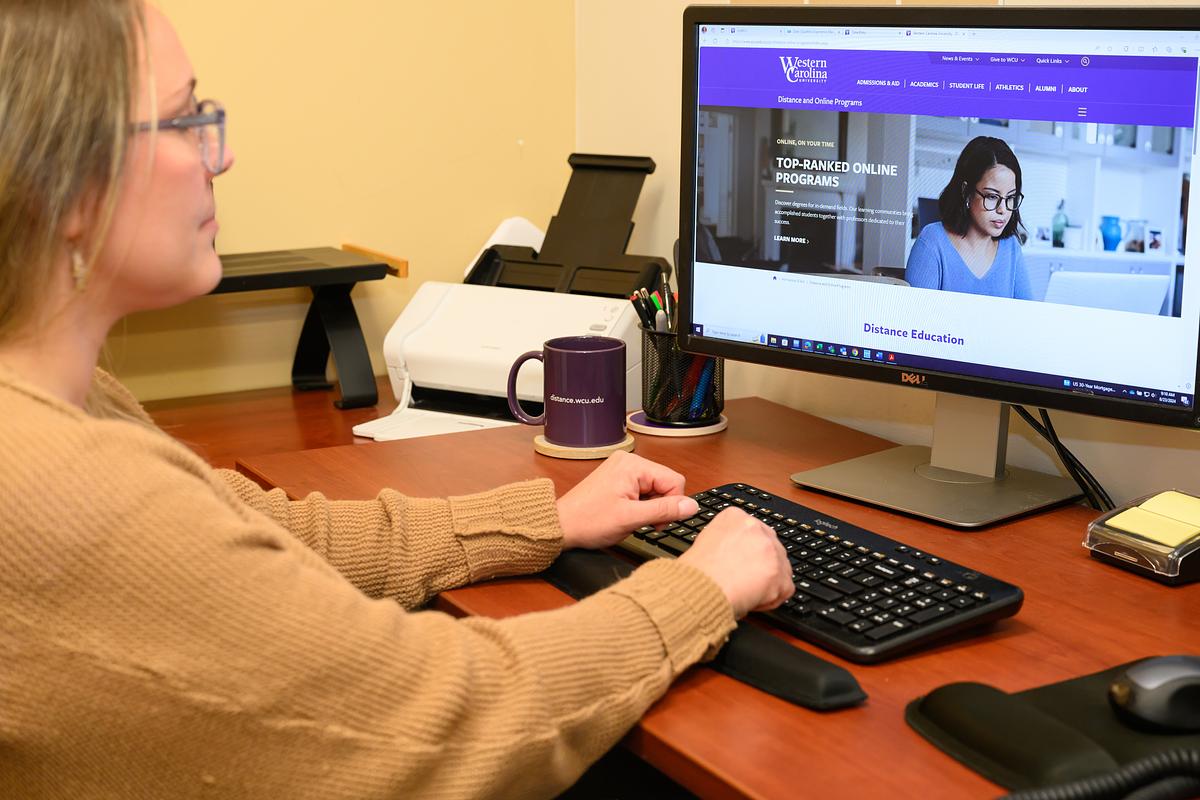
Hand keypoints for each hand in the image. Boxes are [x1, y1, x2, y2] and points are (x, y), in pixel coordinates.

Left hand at [556, 451, 699, 549]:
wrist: (561, 526)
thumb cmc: (588, 520)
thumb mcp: (631, 518)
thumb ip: (665, 510)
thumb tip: (691, 506)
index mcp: (633, 465)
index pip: (674, 480)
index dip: (672, 504)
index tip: (658, 523)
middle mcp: (629, 462)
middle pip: (665, 483)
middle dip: (660, 506)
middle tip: (645, 523)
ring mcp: (622, 469)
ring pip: (655, 488)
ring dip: (650, 507)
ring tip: (632, 518)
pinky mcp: (618, 479)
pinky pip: (642, 490)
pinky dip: (641, 504)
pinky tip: (627, 513)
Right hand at [678, 508, 793, 617]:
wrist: (701, 587)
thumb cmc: (696, 570)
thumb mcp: (705, 539)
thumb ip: (726, 538)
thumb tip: (735, 550)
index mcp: (735, 516)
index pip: (752, 531)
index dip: (748, 551)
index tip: (742, 561)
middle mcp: (757, 528)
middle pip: (769, 548)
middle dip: (760, 565)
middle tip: (744, 579)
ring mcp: (772, 551)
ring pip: (780, 568)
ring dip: (767, 582)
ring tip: (745, 591)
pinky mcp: (781, 575)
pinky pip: (784, 589)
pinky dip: (772, 598)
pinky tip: (752, 599)